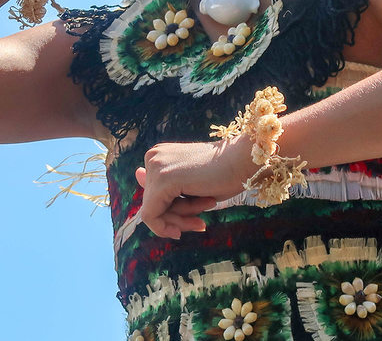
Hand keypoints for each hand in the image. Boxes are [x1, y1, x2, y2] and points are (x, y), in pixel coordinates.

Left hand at [134, 139, 253, 238]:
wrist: (243, 162)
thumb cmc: (223, 175)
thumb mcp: (189, 186)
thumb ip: (164, 188)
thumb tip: (137, 175)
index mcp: (158, 156)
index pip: (154, 196)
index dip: (172, 214)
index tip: (194, 221)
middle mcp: (152, 157)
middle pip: (152, 204)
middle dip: (177, 219)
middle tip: (201, 224)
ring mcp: (155, 167)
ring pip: (153, 212)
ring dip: (181, 221)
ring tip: (208, 210)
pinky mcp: (162, 180)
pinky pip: (152, 215)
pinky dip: (170, 226)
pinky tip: (199, 221)